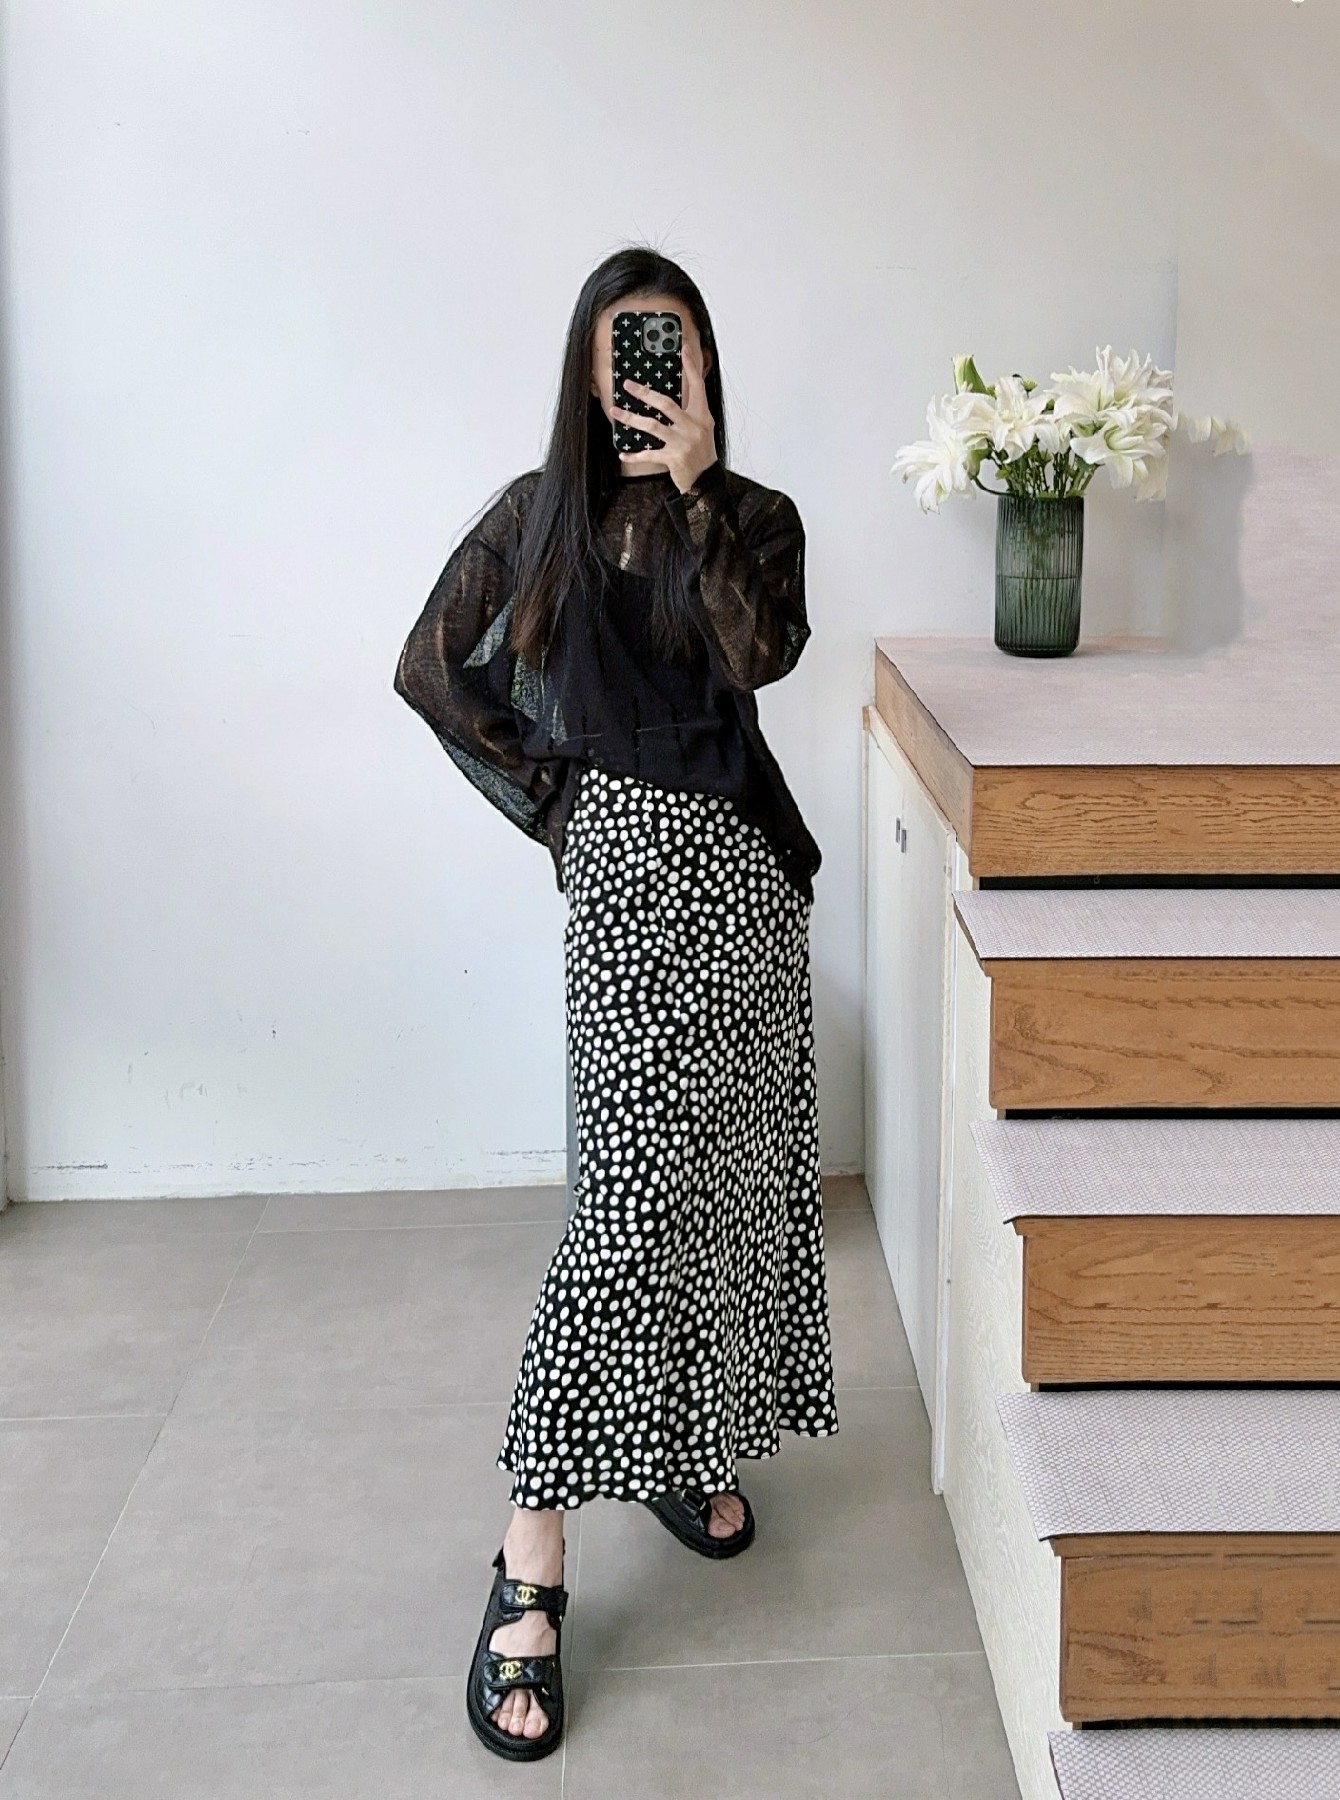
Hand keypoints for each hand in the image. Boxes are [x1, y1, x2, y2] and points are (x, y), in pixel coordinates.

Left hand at [611, 345, 717, 493]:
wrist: (706, 482)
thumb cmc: (700, 452)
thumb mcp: (701, 428)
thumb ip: (689, 410)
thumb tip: (668, 394)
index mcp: (702, 416)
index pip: (697, 386)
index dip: (691, 366)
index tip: (684, 348)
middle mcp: (694, 427)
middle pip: (666, 404)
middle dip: (644, 393)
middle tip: (628, 384)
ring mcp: (683, 443)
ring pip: (653, 426)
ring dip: (631, 418)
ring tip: (615, 411)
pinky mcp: (674, 459)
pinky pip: (649, 454)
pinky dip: (634, 455)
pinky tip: (623, 454)